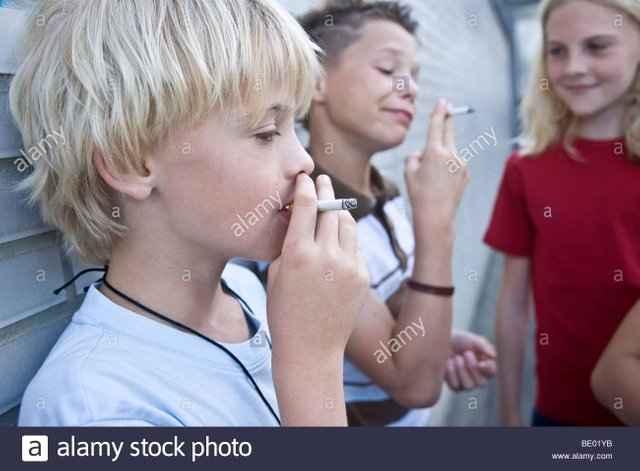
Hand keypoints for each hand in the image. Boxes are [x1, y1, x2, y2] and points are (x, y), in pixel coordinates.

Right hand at [266, 174, 369, 360]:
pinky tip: (337, 242)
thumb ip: (287, 242)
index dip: (305, 186)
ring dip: (338, 212)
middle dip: (325, 191)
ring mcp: (349, 266)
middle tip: (322, 181)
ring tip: (331, 208)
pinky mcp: (363, 276)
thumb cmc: (284, 312)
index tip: (304, 177)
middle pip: (330, 208)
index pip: (306, 205)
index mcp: (297, 253)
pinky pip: (355, 246)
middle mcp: (326, 255)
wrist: (310, 349)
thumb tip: (297, 214)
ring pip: (348, 223)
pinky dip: (346, 240)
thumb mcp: (275, 273)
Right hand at [404, 99, 467, 233]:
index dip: (439, 112)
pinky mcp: (465, 172)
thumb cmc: (419, 194)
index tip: (443, 102)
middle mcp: (450, 154)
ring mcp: (460, 163)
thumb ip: (413, 157)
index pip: (437, 125)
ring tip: (433, 175)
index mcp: (434, 152)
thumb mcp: (408, 173)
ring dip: (442, 154)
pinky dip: (448, 166)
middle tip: (448, 108)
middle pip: (448, 131)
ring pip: (450, 150)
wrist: (436, 216)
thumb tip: (421, 153)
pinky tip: (441, 182)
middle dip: (447, 119)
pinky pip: (455, 163)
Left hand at [445, 329, 496, 390]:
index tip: (480, 363)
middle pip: (482, 383)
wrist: (443, 342)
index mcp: (488, 365)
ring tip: (457, 357)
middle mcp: (480, 377)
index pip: (491, 371)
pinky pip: (455, 386)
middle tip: (466, 353)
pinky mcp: (456, 386)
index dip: (487, 369)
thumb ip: (484, 346)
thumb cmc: (462, 341)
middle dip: (472, 367)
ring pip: (469, 386)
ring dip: (461, 370)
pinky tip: (449, 362)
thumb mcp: (474, 340)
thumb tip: (494, 355)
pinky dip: (451, 372)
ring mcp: (468, 383)